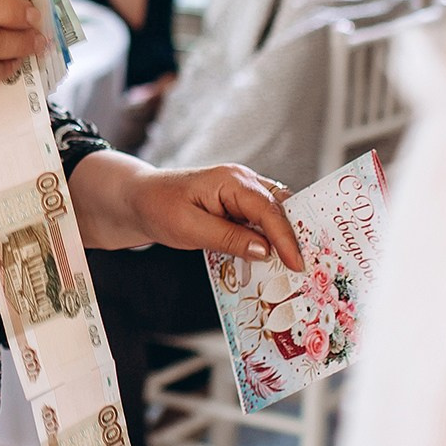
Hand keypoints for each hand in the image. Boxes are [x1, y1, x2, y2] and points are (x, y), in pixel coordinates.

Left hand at [122, 162, 302, 268]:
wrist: (138, 200)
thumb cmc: (159, 208)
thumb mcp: (190, 229)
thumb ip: (229, 238)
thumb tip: (264, 250)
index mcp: (232, 181)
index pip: (269, 210)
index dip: (285, 238)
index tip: (296, 263)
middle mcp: (242, 181)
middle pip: (281, 207)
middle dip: (295, 235)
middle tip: (306, 265)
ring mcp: (241, 191)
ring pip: (275, 214)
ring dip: (283, 238)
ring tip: (294, 265)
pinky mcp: (237, 204)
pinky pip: (261, 220)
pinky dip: (268, 238)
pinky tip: (271, 259)